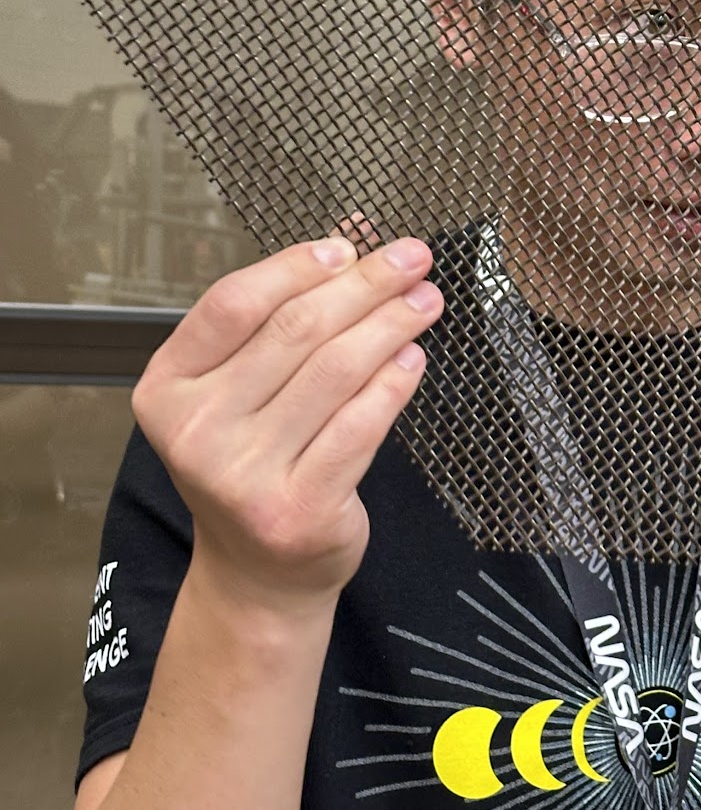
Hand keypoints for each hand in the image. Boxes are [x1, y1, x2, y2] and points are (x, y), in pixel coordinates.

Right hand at [132, 235, 442, 610]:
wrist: (257, 573)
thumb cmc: (253, 463)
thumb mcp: (241, 389)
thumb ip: (280, 316)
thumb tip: (350, 236)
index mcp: (167, 388)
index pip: (233, 303)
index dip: (296, 265)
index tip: (348, 245)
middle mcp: (196, 430)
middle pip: (294, 330)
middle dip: (364, 285)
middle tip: (412, 259)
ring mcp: (243, 474)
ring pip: (334, 371)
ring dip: (390, 324)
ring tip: (425, 299)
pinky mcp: (298, 508)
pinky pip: (360, 426)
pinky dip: (394, 383)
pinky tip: (414, 357)